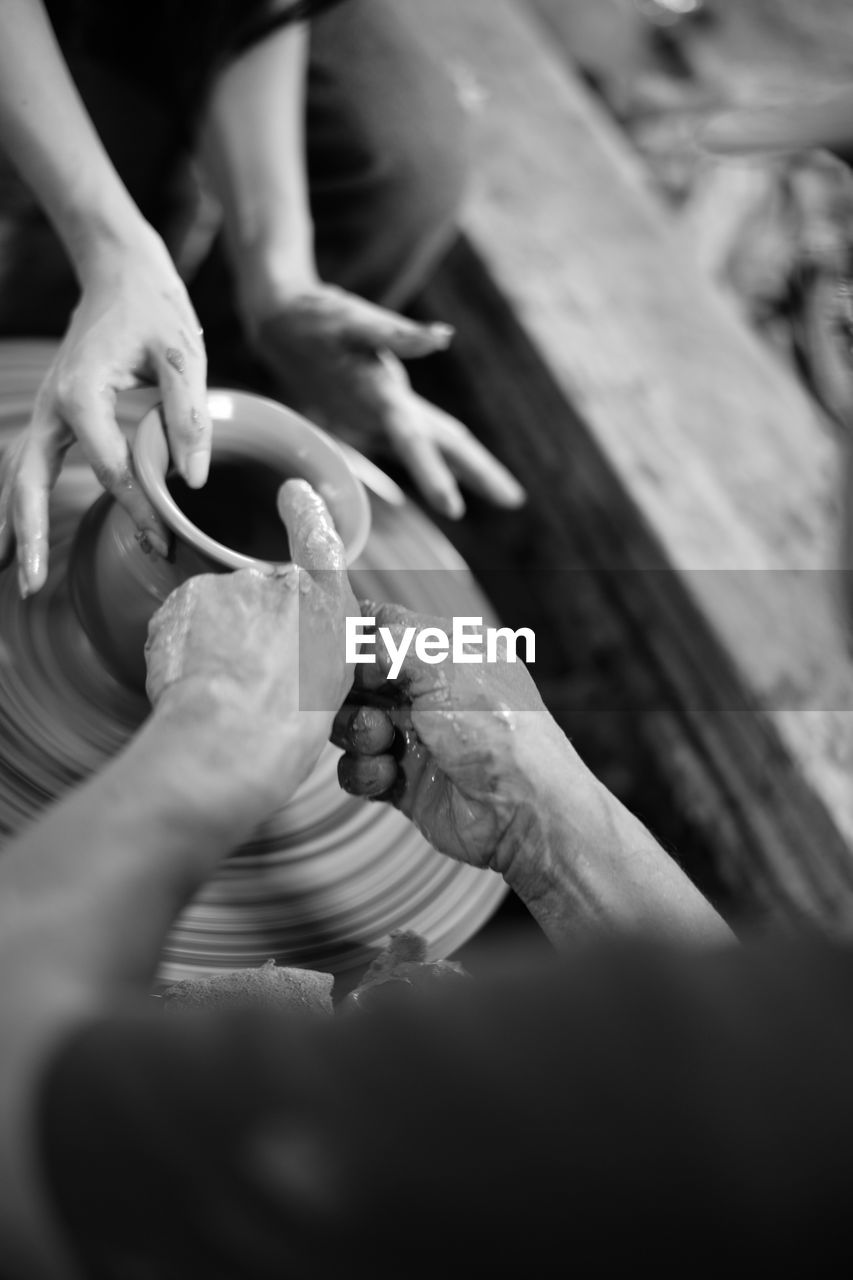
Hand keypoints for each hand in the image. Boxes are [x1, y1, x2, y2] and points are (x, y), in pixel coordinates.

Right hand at [0, 226, 212, 596]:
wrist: (119, 270)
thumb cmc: (155, 309)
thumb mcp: (183, 354)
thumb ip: (189, 415)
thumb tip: (191, 480)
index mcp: (82, 393)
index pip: (111, 470)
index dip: (138, 510)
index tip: (164, 543)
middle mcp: (53, 406)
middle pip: (29, 481)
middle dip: (30, 534)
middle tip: (32, 586)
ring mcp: (46, 412)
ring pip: (17, 477)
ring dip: (12, 526)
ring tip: (13, 576)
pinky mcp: (52, 415)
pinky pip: (27, 466)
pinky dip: (16, 502)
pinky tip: (13, 539)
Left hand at [146, 479, 357, 804]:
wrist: (232, 738)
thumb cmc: (287, 729)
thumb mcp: (328, 689)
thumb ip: (313, 647)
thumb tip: (291, 644)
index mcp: (324, 604)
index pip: (317, 537)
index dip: (305, 512)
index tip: (294, 493)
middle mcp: (276, 582)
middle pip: (256, 594)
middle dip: (250, 625)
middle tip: (250, 679)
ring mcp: (226, 587)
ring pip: (215, 610)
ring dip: (214, 639)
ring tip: (221, 691)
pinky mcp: (181, 602)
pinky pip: (180, 624)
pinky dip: (182, 649)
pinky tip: (193, 685)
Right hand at [247, 284, 525, 519]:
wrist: (278, 327)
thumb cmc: (318, 319)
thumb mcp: (357, 319)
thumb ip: (399, 334)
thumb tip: (443, 336)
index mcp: (378, 400)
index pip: (414, 443)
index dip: (434, 476)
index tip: (454, 510)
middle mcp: (377, 420)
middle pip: (437, 450)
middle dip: (477, 475)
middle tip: (515, 501)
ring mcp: (375, 422)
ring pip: (429, 447)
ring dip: (464, 469)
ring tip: (502, 491)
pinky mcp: (373, 415)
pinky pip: (415, 439)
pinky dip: (439, 453)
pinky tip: (457, 463)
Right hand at [332, 601, 575, 881]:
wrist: (522, 814)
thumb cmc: (498, 732)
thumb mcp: (446, 667)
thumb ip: (393, 641)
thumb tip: (357, 638)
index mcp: (447, 652)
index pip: (385, 627)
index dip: (355, 636)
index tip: (340, 650)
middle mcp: (429, 691)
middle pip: (356, 677)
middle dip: (349, 691)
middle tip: (366, 701)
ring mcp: (414, 736)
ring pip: (351, 723)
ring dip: (356, 732)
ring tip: (382, 741)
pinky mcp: (402, 780)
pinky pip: (358, 769)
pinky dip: (365, 772)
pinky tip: (388, 775)